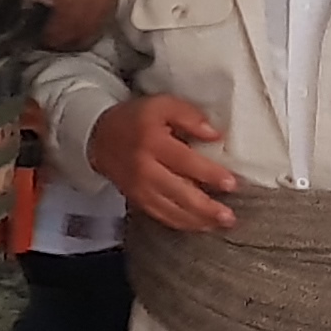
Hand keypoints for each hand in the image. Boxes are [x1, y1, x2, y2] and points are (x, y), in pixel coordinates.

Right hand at [94, 96, 238, 232]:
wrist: (100, 137)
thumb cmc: (137, 119)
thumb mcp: (162, 104)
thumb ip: (189, 116)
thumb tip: (214, 135)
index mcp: (152, 142)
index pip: (184, 161)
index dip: (209, 174)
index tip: (231, 183)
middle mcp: (144, 168)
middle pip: (179, 192)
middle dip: (206, 207)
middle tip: (229, 216)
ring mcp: (139, 188)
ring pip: (171, 210)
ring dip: (198, 220)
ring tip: (221, 223)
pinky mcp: (136, 199)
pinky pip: (161, 216)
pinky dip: (182, 224)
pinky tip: (200, 225)